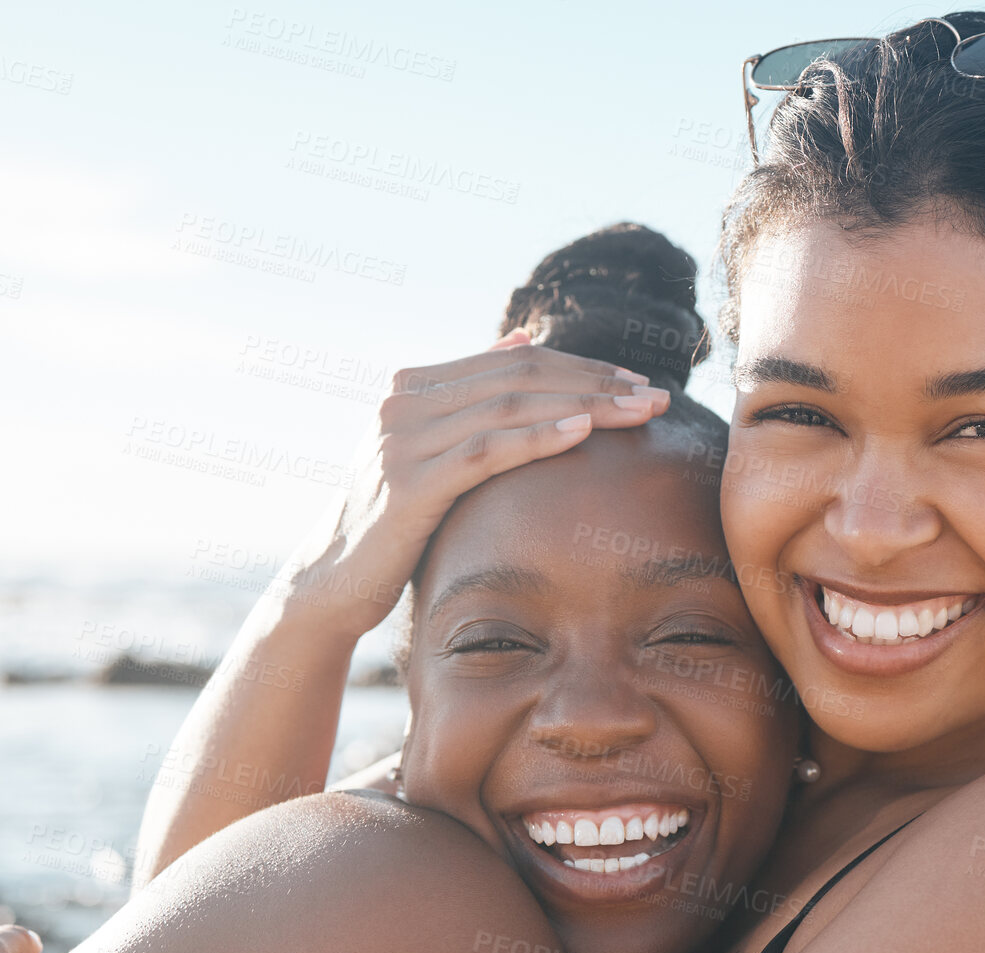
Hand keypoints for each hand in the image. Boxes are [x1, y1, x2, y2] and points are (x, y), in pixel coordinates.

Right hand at [276, 330, 672, 641]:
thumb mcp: (433, 449)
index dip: (582, 366)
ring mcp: (401, 439)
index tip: (637, 382)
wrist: (331, 581)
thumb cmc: (395, 521)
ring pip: (509, 406)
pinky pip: (485, 451)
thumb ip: (472, 393)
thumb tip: (523, 338)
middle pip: (519, 376)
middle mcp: (403, 402)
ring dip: (584, 405)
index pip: (515, 360)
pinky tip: (583, 433)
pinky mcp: (408, 483)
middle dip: (595, 383)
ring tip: (638, 413)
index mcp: (415, 386)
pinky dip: (538, 437)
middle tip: (654, 395)